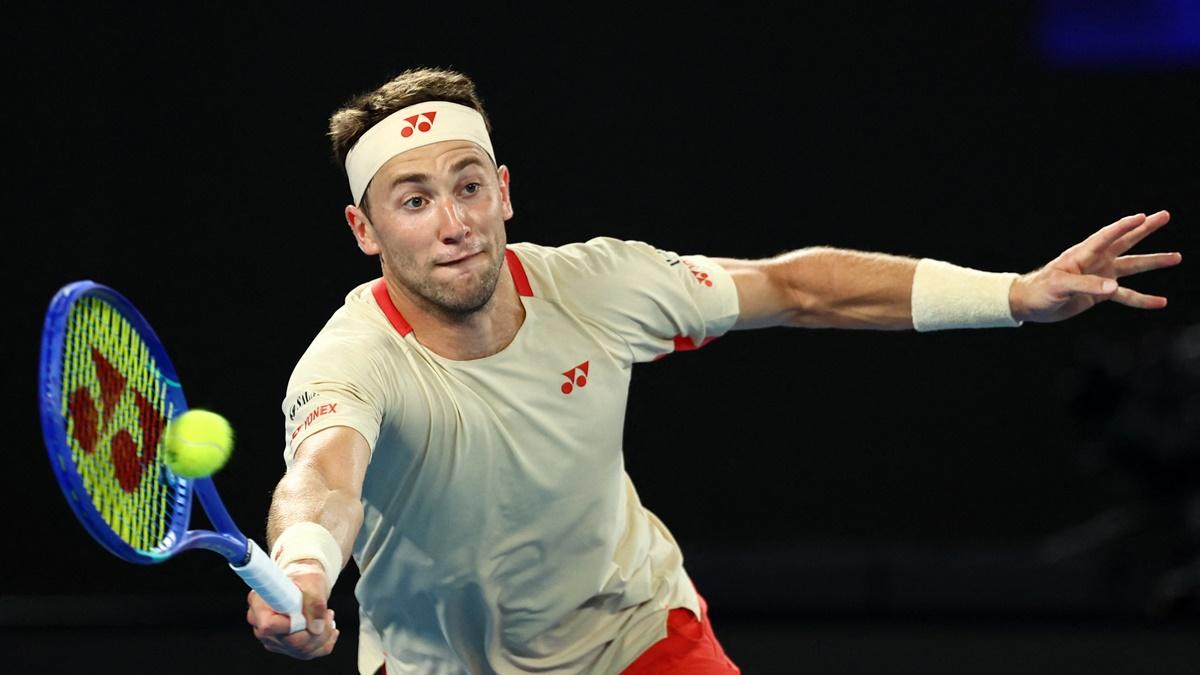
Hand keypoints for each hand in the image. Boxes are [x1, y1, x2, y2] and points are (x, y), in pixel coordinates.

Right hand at [246, 563, 338, 659]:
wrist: (305, 585)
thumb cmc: (304, 579)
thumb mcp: (312, 582)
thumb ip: (314, 602)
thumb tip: (316, 628)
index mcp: (259, 603)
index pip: (269, 625)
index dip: (291, 624)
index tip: (306, 613)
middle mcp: (260, 625)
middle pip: (288, 642)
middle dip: (314, 630)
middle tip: (327, 613)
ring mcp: (272, 638)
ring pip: (300, 650)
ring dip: (322, 636)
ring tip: (328, 616)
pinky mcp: (284, 646)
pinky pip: (307, 653)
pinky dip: (323, 643)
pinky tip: (328, 628)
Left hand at [1009, 210, 1181, 322]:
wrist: (1030, 304)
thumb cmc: (1040, 290)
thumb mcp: (1060, 286)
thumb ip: (1087, 286)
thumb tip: (1114, 289)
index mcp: (1082, 254)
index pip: (1107, 236)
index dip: (1124, 226)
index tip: (1142, 216)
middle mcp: (1095, 261)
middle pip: (1125, 242)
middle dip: (1145, 229)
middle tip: (1164, 216)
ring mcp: (1100, 276)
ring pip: (1132, 267)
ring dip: (1153, 262)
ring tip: (1176, 257)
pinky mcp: (1100, 294)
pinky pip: (1126, 295)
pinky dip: (1142, 299)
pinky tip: (1160, 302)